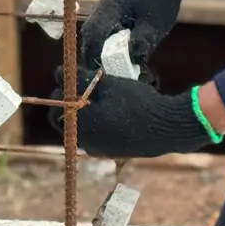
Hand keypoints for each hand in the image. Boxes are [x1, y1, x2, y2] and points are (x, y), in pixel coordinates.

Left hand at [49, 67, 210, 158]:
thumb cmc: (137, 104)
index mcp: (80, 124)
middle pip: (65, 119)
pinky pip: (94, 136)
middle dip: (70, 102)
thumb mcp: (109, 85)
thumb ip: (81, 79)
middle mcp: (85, 141)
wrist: (167, 128)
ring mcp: (97, 150)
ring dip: (83, 112)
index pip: (57, 104)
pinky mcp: (109, 153)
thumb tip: (58, 72)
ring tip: (99, 97)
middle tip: (85, 86)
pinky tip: (110, 111)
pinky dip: (96, 123)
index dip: (63, 87)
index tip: (74, 76)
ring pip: (80, 128)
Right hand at [78, 0, 188, 70]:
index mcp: (110, 8)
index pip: (93, 34)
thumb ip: (143, 41)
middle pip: (88, 38)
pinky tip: (119, 64)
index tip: (99, 74)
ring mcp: (103, 16)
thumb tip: (134, 59)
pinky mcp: (109, 21)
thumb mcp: (155, 23)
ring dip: (99, 56)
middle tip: (105, 78)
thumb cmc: (159, 0)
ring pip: (93, 39)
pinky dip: (106, 51)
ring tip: (111, 74)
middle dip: (94, 59)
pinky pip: (101, 38)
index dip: (93, 55)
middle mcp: (101, 11)